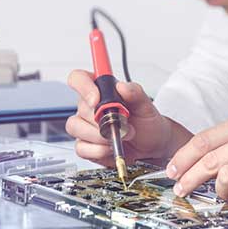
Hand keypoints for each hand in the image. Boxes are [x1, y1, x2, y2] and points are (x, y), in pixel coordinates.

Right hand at [65, 70, 190, 165]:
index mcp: (102, 90)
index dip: (84, 87)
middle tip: (122, 124)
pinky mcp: (85, 145)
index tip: (96, 100)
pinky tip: (109, 148)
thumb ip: (135, 93)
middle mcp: (90, 106)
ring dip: (99, 135)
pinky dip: (96, 150)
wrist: (151, 147)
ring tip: (119, 137)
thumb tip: (123, 86)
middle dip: (102, 119)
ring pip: (76, 127)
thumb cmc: (146, 123)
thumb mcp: (146, 105)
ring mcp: (85, 126)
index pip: (79, 78)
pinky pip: (80, 147)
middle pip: (80, 107)